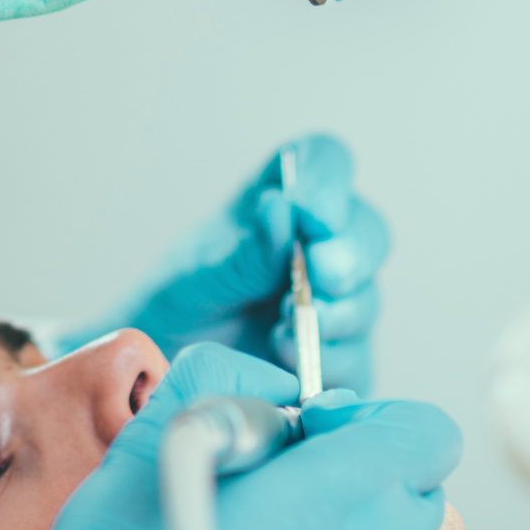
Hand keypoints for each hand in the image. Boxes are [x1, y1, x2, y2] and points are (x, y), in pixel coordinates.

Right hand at [29, 344, 461, 529]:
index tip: (313, 422)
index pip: (430, 432)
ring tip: (271, 507)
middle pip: (417, 483)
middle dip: (365, 456)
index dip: (374, 413)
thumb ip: (247, 372)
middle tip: (292, 460)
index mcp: (349, 490)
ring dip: (349, 504)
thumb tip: (282, 390)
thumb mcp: (183, 409)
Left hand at [58, 136, 388, 393]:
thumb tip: (282, 209)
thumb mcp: (200, 271)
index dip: (328, 180)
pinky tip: (287, 363)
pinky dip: (327, 361)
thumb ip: (246, 250)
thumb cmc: (182, 299)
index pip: (325, 160)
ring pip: (366, 298)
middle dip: (349, 255)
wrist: (162, 369)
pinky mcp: (340, 354)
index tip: (311, 212)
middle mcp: (320, 243)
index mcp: (285, 197)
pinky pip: (357, 357)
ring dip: (333, 315)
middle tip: (321, 274)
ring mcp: (336, 299)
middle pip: (367, 230)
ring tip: (279, 333)